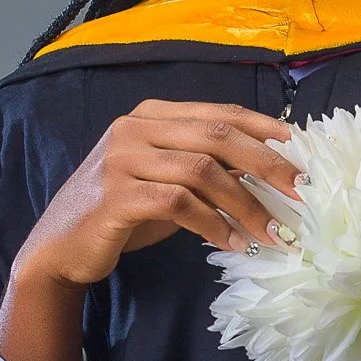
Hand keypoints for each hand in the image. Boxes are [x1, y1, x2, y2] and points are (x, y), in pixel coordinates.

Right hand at [0, 99, 299, 360]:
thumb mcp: (169, 183)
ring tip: (271, 233)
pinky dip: (213, 225)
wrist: (61, 247)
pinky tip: (231, 243)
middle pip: (216, 136)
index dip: (263, 127)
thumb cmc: (123, 214)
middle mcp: (135, 128)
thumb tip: (269, 170)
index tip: (299, 148)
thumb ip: (208, 169)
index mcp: (151, 115)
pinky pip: (179, 204)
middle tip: (299, 193)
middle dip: (265, 164)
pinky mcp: (116, 195)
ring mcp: (122, 159)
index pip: (218, 113)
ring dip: (245, 204)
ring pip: (202, 170)